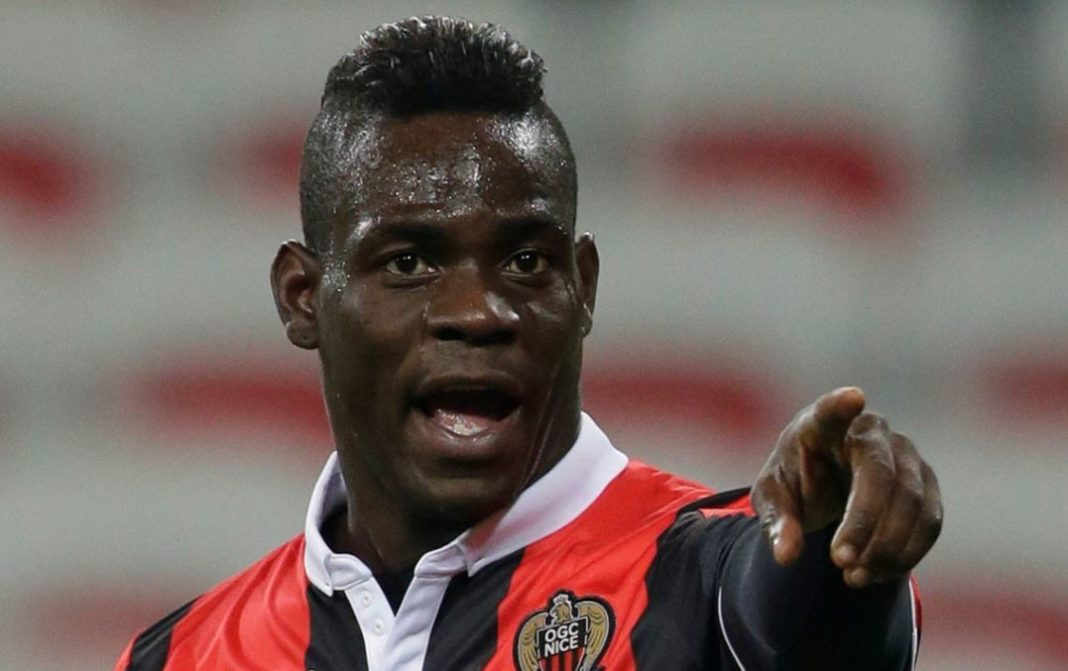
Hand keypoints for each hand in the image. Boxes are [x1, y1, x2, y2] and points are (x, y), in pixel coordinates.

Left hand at [751, 387, 942, 587]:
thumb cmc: (794, 482)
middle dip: (863, 522)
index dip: (841, 406)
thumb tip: (786, 555)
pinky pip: (929, 521)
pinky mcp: (926, 483)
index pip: (831, 412)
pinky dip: (906, 553)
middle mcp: (870, 431)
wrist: (827, 485)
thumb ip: (776, 522)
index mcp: (821, 424)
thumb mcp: (773, 500)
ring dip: (885, 546)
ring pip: (911, 502)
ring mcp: (905, 454)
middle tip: (839, 561)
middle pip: (879, 473)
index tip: (853, 397)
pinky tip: (877, 573)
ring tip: (852, 577)